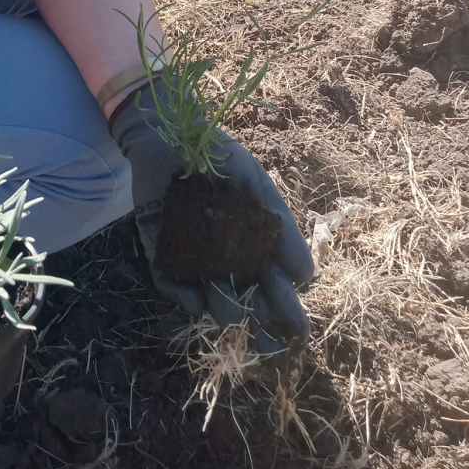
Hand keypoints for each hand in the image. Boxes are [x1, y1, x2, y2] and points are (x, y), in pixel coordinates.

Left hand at [109, 92, 313, 350]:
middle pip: (249, 306)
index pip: (276, 289)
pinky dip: (185, 295)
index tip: (299, 330)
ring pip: (213, 302)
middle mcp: (228, 260)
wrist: (171, 134)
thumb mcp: (257, 185)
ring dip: (224, 308)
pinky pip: (173, 286)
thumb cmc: (220, 157)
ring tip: (230, 304)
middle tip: (269, 335)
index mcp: (256, 246)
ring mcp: (195, 261)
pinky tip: (197, 297)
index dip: (287, 311)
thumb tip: (305, 276)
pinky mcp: (163, 255)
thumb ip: (280, 226)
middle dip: (261, 326)